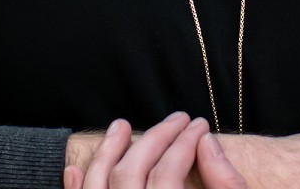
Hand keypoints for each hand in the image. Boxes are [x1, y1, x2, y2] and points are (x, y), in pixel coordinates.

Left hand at [63, 114, 245, 188]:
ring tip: (121, 125)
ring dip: (107, 153)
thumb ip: (225, 185)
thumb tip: (208, 142)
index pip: (167, 174)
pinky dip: (76, 187)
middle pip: (131, 175)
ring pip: (98, 187)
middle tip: (179, 118)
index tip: (200, 125)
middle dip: (155, 139)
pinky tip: (75, 168)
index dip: (184, 144)